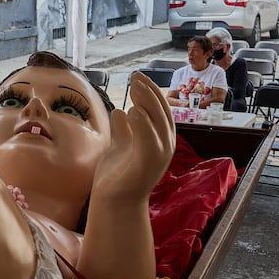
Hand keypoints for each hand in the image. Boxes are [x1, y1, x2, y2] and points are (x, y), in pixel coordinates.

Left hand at [92, 72, 174, 201]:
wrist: (114, 202)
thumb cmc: (118, 176)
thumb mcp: (119, 146)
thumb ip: (123, 130)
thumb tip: (121, 111)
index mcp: (159, 140)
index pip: (160, 110)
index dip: (150, 92)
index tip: (137, 77)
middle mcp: (164, 146)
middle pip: (161, 112)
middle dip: (149, 92)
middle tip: (135, 76)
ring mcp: (159, 155)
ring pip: (157, 122)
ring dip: (147, 102)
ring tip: (134, 87)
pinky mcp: (148, 163)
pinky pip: (149, 139)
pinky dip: (143, 124)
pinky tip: (132, 110)